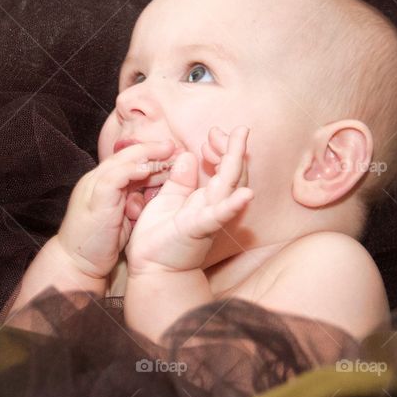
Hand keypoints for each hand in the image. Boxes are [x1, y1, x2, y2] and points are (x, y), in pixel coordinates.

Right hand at [55, 140, 175, 278]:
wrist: (76, 262)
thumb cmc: (99, 244)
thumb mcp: (122, 217)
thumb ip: (133, 202)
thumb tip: (151, 193)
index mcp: (102, 184)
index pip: (126, 161)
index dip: (148, 155)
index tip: (171, 154)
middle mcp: (96, 180)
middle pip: (125, 155)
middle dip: (150, 148)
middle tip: (173, 145)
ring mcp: (93, 187)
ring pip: (120, 161)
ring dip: (145, 154)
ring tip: (167, 149)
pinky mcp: (94, 198)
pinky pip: (114, 177)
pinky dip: (133, 170)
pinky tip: (149, 168)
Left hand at [125, 126, 252, 274]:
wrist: (151, 268)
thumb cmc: (160, 237)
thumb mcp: (169, 199)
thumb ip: (181, 180)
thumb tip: (187, 156)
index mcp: (205, 199)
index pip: (223, 169)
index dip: (222, 149)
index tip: (214, 134)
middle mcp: (212, 206)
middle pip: (232, 175)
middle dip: (234, 150)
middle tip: (239, 128)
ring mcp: (207, 218)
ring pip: (227, 188)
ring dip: (235, 166)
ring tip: (241, 144)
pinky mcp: (197, 230)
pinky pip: (217, 216)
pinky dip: (231, 206)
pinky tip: (244, 195)